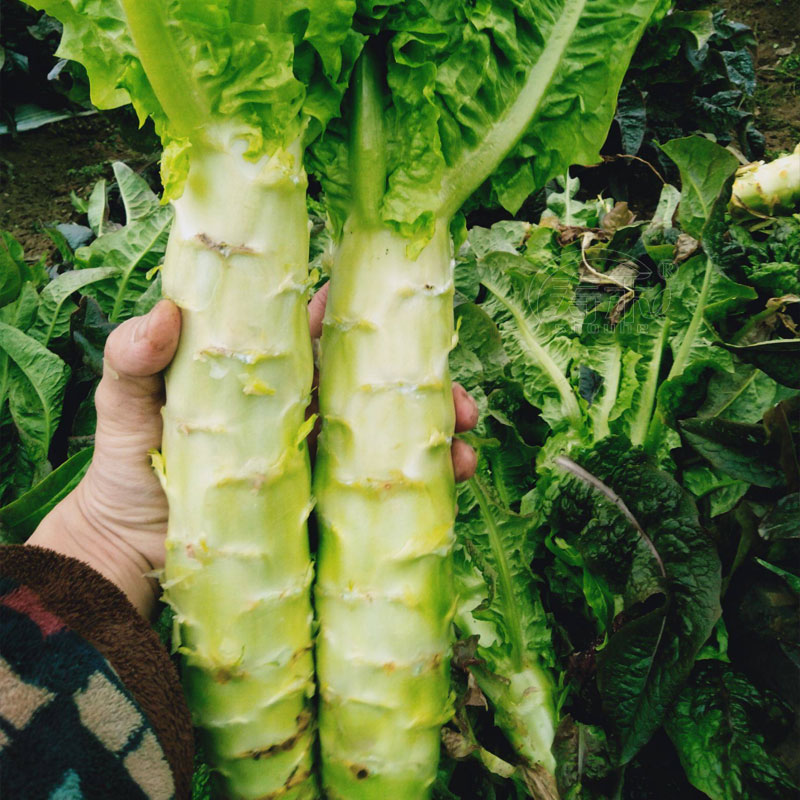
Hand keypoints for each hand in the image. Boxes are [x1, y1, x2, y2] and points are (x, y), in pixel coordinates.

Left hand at [29, 289, 478, 617]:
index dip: (365, 319)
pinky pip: (385, 495)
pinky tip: (454, 485)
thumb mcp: (126, 409)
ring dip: (438, 435)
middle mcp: (304, 416)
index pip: (324, 336)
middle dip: (425, 384)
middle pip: (377, 387)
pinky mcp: (327, 514)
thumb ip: (134, 361)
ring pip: (393, 437)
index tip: (401, 307)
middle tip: (459, 396)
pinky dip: (424, 488)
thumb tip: (164, 315)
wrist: (129, 561)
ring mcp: (319, 466)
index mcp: (268, 378)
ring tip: (466, 446)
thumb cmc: (126, 477)